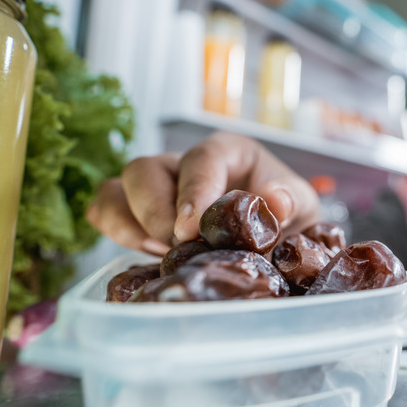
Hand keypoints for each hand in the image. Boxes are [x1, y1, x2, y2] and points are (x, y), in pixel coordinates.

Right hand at [87, 132, 320, 254]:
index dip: (192, 191)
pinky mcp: (139, 211)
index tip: (190, 228)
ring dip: (129, 224)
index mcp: (227, 152)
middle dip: (155, 212)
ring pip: (116, 188)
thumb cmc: (286, 214)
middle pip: (145, 170)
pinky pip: (105, 208)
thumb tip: (273, 201)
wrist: (278, 236)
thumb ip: (289, 200)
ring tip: (160, 254)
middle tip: (178, 247)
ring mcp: (158, 186)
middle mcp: (186, 164)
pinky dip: (114, 230)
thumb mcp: (301, 205)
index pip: (201, 158)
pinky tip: (146, 254)